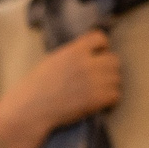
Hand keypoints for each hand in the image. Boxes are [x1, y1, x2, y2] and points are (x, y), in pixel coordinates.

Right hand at [0, 30, 120, 147]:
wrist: (31, 109)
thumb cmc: (37, 86)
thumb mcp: (54, 60)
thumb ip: (73, 54)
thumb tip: (91, 53)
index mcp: (74, 51)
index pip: (100, 38)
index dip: (102, 48)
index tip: (97, 57)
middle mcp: (86, 63)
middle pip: (114, 60)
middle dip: (108, 69)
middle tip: (98, 79)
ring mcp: (93, 81)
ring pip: (117, 79)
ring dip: (110, 85)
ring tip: (98, 92)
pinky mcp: (97, 99)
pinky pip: (116, 95)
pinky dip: (110, 100)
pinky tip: (99, 102)